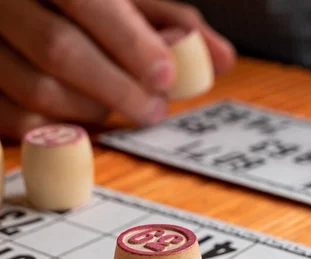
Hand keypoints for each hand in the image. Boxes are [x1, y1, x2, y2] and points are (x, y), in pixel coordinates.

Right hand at [0, 0, 235, 140]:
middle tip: (154, 108)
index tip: (165, 76)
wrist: (26, 6)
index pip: (88, 1)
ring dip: (91, 109)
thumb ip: (174, 24)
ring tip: (122, 106)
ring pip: (36, 89)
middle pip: (59, 49)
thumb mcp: (127, 1)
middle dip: (119, 88)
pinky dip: (57, 126)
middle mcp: (7, 2)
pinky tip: (84, 116)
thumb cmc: (86, 5)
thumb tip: (222, 59)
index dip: (131, 44)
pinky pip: (12, 117)